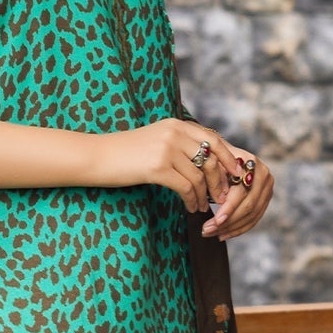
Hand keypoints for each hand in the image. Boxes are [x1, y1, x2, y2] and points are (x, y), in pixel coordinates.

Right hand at [90, 119, 266, 229]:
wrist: (97, 157)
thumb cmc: (125, 153)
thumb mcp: (156, 140)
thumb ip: (179, 144)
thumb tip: (205, 162)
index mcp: (176, 124)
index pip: (213, 140)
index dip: (228, 158)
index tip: (235, 176)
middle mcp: (174, 133)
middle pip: (210, 159)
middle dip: (219, 181)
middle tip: (221, 198)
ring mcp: (166, 149)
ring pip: (199, 176)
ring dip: (204, 195)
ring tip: (202, 207)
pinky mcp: (157, 168)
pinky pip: (185, 187)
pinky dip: (192, 200)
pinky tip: (190, 208)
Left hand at [201, 144, 272, 241]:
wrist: (225, 155)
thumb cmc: (214, 158)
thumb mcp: (212, 161)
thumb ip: (216, 177)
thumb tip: (220, 199)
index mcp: (251, 163)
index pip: (242, 192)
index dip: (228, 209)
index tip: (214, 222)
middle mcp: (263, 175)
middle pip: (248, 206)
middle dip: (227, 222)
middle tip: (207, 231)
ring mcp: (267, 187)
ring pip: (252, 215)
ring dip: (232, 228)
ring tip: (213, 234)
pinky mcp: (265, 198)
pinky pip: (254, 218)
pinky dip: (239, 228)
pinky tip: (224, 234)